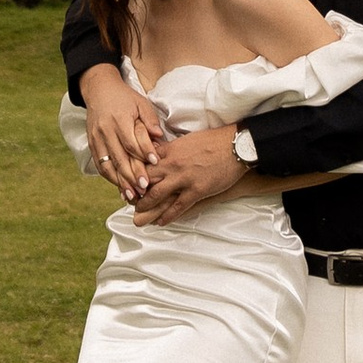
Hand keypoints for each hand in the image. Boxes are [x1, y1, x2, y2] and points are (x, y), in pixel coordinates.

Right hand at [80, 62, 171, 192]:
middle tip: (145, 188)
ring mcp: (96, 139)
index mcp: (119, 119)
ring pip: (107, 165)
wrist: (99, 90)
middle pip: (119, 158)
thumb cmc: (124, 97)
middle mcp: (105, 131)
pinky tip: (120, 187)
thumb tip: (159, 136)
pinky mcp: (92, 144)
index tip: (155, 164)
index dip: (143, 154)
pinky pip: (100, 165)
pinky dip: (110, 178)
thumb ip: (150, 120)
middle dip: (132, 176)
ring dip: (120, 182)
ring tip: (132, 195)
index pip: (131, 142)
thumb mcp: (141, 103)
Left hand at [127, 122, 243, 221]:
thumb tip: (156, 153)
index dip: (132, 173)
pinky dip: (167, 216)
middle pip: (145, 180)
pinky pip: (177, 207)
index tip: (126, 181)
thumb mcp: (185, 140)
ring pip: (156, 195)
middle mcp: (172, 165)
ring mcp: (183, 179)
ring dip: (145, 207)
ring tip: (138, 216)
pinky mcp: (196, 191)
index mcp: (169, 150)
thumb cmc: (213, 141)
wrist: (235, 146)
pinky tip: (160, 222)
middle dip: (134, 192)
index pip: (143, 163)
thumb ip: (169, 149)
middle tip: (127, 201)